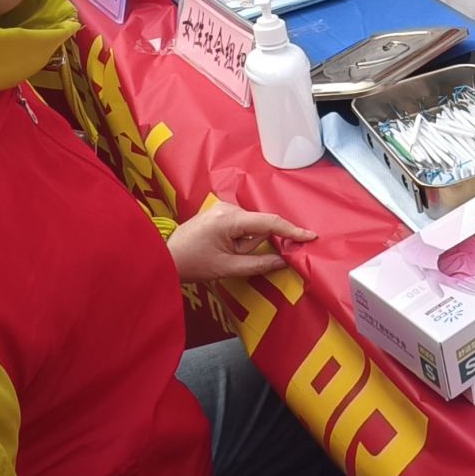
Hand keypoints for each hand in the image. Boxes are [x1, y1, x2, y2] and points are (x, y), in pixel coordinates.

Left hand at [167, 201, 317, 283]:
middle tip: (231, 258)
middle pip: (259, 227)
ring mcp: (222, 208)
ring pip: (250, 228)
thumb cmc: (193, 264)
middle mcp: (227, 208)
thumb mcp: (228, 268)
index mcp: (230, 219)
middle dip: (253, 245)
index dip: (291, 231)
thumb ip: (258, 263)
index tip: (310, 236)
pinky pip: (241, 226)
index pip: (269, 222)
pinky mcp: (219, 213)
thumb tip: (283, 260)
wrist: (164, 258)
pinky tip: (220, 248)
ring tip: (221, 254)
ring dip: (244, 244)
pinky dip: (238, 239)